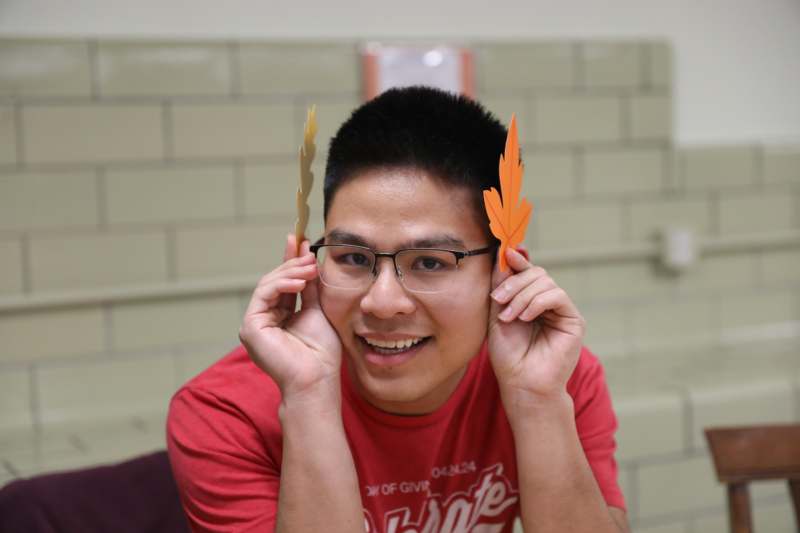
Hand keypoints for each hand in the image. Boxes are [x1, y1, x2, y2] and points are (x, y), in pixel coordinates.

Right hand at [239, 234, 341, 402]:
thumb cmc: (320, 353)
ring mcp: (254, 324)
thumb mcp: (317, 310)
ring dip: (290, 271)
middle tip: (308, 250)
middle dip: (292, 263)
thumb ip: (309, 286)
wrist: (317, 378)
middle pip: (274, 281)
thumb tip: (308, 258)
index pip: (283, 283)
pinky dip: (281, 284)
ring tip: (310, 267)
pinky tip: (299, 281)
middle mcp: (263, 319)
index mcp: (278, 317)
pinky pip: (264, 294)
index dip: (289, 260)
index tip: (299, 239)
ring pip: (267, 284)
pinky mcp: (250, 327)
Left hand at [487, 247, 584, 410]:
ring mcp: (562, 311)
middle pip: (537, 273)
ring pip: (546, 282)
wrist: (521, 384)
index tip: (505, 253)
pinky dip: (538, 302)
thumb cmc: (508, 354)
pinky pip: (557, 296)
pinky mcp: (574, 320)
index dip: (517, 260)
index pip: (527, 272)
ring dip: (522, 296)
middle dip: (514, 283)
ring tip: (509, 317)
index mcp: (530, 300)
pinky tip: (525, 317)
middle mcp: (548, 303)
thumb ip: (502, 287)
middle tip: (498, 300)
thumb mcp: (497, 314)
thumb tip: (504, 255)